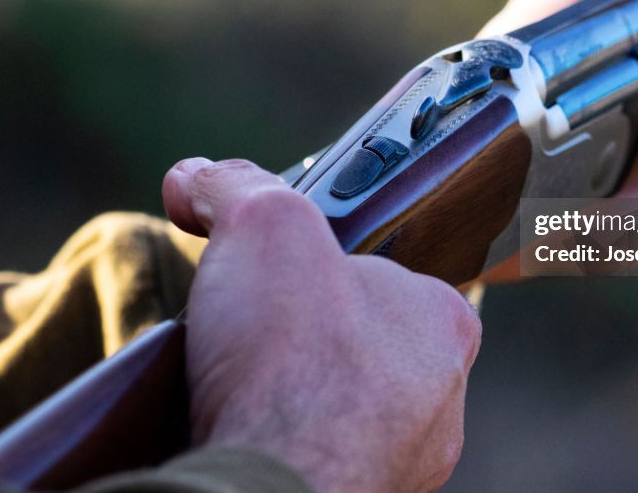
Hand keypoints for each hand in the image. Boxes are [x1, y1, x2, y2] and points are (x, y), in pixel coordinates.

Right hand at [162, 158, 480, 492]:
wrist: (263, 488)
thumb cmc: (291, 357)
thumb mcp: (264, 224)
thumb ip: (235, 185)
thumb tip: (195, 177)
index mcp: (443, 322)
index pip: (397, 275)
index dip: (336, 264)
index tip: (292, 270)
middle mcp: (441, 400)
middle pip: (366, 343)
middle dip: (311, 333)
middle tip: (258, 327)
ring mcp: (404, 462)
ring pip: (347, 409)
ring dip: (297, 393)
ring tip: (242, 381)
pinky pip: (323, 458)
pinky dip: (285, 441)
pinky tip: (246, 429)